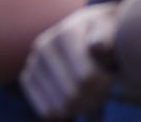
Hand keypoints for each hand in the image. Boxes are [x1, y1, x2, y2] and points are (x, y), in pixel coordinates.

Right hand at [21, 3, 117, 118]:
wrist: (90, 32)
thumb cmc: (106, 35)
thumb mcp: (112, 28)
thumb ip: (107, 35)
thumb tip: (97, 46)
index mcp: (65, 34)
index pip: (86, 79)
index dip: (104, 87)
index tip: (113, 80)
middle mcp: (43, 46)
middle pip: (73, 96)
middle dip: (94, 99)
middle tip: (104, 92)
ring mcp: (33, 63)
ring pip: (59, 108)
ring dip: (81, 108)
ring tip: (92, 96)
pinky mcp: (27, 78)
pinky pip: (45, 112)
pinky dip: (64, 115)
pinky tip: (76, 106)